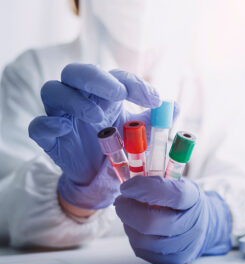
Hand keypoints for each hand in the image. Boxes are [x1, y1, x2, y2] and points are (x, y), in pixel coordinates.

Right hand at [28, 63, 160, 209]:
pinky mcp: (49, 138)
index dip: (133, 83)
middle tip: (118, 94)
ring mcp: (61, 116)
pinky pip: (38, 125)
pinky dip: (49, 124)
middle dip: (96, 79)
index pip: (115, 77)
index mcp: (103, 95)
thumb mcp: (139, 135)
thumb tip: (175, 107)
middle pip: (76, 72)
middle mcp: (80, 99)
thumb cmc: (118, 149)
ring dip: (75, 101)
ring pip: (53, 91)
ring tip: (98, 118)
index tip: (153, 100)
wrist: (98, 177)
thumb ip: (153, 121)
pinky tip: (64, 129)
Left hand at [114, 176, 231, 263]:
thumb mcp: (176, 182)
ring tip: (129, 212)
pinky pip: (142, 250)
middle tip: (120, 200)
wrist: (204, 224)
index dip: (144, 188)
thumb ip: (155, 177)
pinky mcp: (173, 261)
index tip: (126, 186)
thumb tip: (127, 175)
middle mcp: (192, 224)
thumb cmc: (183, 199)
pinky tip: (136, 226)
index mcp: (193, 198)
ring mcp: (184, 246)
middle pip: (152, 222)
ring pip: (143, 239)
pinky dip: (134, 235)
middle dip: (128, 210)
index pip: (171, 194)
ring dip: (129, 223)